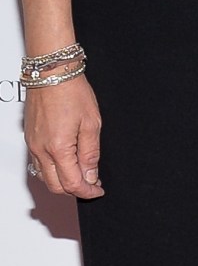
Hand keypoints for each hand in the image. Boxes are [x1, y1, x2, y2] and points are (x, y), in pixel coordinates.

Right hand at [24, 76, 103, 197]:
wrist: (52, 74)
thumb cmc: (73, 93)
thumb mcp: (92, 124)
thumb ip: (90, 154)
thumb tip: (90, 176)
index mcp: (58, 149)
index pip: (72, 183)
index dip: (87, 191)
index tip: (98, 190)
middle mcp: (40, 150)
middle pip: (55, 185)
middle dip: (75, 190)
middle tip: (92, 184)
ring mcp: (32, 145)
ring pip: (45, 177)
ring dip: (63, 181)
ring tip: (83, 173)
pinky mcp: (30, 139)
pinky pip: (39, 164)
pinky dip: (53, 170)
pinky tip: (68, 163)